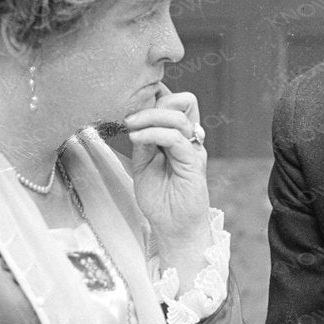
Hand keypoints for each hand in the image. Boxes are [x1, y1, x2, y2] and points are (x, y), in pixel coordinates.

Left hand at [125, 89, 211, 264]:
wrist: (174, 227)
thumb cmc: (160, 200)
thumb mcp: (143, 164)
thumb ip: (142, 142)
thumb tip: (135, 120)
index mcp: (178, 137)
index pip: (175, 103)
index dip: (156, 96)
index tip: (132, 102)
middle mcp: (189, 139)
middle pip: (182, 101)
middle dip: (153, 103)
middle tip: (130, 118)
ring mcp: (193, 149)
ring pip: (178, 116)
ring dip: (149, 117)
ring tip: (131, 127)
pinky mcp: (193, 162)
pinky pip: (176, 138)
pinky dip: (154, 133)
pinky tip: (138, 138)